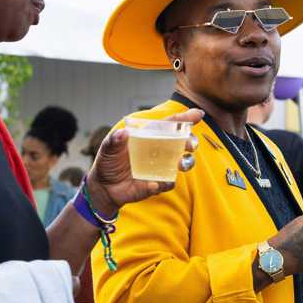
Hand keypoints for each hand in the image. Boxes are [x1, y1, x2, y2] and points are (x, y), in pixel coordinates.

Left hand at [85, 110, 202, 218]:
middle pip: (182, 143)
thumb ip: (114, 141)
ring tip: (181, 163)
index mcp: (149, 137)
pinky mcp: (157, 184)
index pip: (169, 125)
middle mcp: (159, 151)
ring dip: (186, 162)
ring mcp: (160, 168)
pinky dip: (164, 183)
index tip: (198, 114)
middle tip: (191, 144)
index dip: (184, 119)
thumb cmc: (108, 163)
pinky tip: (154, 184)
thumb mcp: (107, 149)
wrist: (104, 187)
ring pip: (182, 163)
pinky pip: (167, 183)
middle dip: (191, 141)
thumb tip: (122, 133)